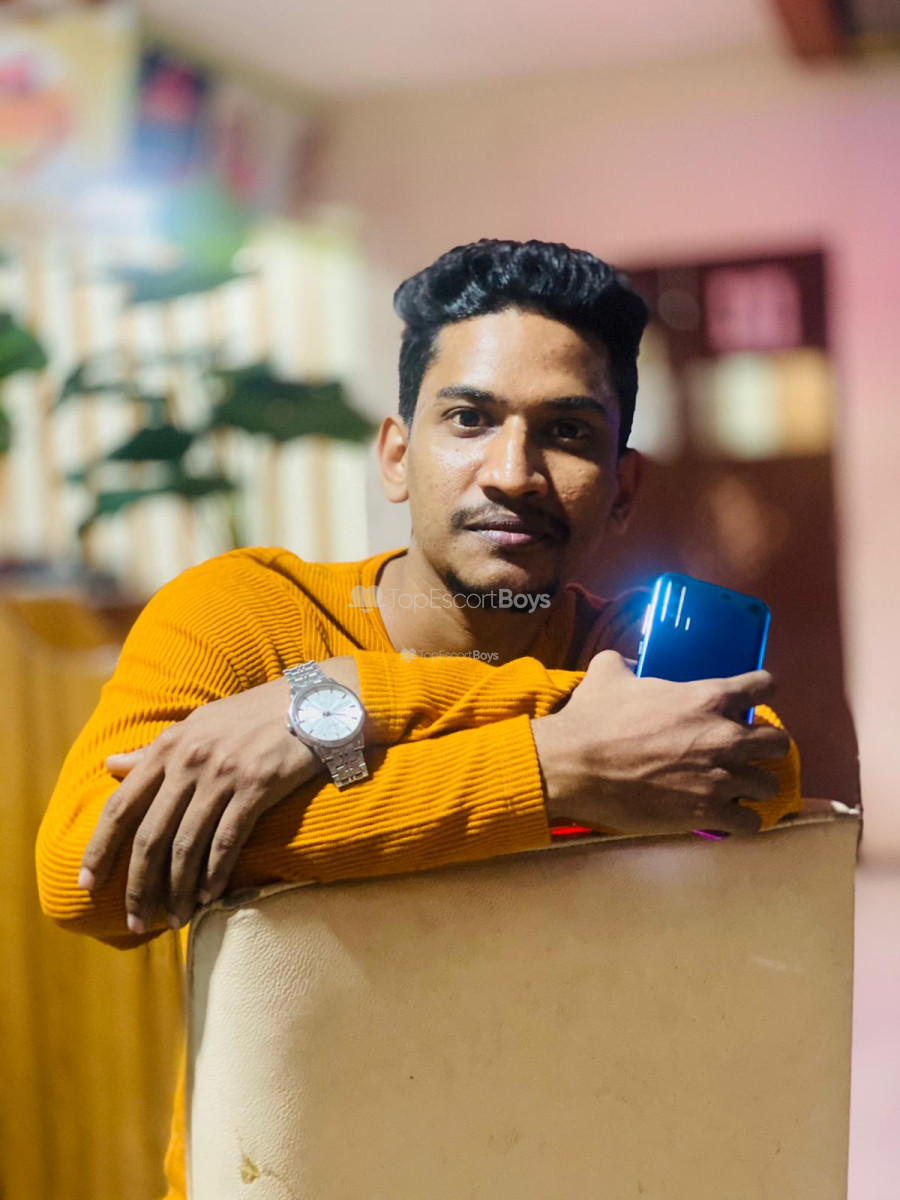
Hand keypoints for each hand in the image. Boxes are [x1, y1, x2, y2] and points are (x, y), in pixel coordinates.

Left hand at [79, 677, 319, 933]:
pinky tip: (210, 897)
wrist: (312, 702)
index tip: (88, 884)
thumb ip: (154, 752)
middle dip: (139, 887)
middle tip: (135, 921)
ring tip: (175, 920)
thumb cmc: (251, 717)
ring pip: (187, 846)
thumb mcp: (196, 726)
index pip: (120, 806)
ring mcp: (222, 774)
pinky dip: (214, 875)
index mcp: (169, 746)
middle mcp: (189, 760)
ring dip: (178, 891)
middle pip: (150, 836)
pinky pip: (227, 842)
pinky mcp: (257, 786)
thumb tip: (110, 766)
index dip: (100, 849)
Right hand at [531, 650, 790, 836]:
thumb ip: (624, 662)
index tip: (749, 702)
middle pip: (779, 742)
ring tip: (734, 789)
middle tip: (743, 752)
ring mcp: (721, 777)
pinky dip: (741, 821)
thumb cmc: (593, 718)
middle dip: (764, 747)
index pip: (764, 686)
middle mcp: (725, 736)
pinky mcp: (709, 813)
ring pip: (770, 786)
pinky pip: (751, 823)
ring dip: (753, 786)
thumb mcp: (607, 674)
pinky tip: (727, 818)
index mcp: (708, 697)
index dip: (760, 692)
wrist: (575, 766)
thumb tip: (622, 661)